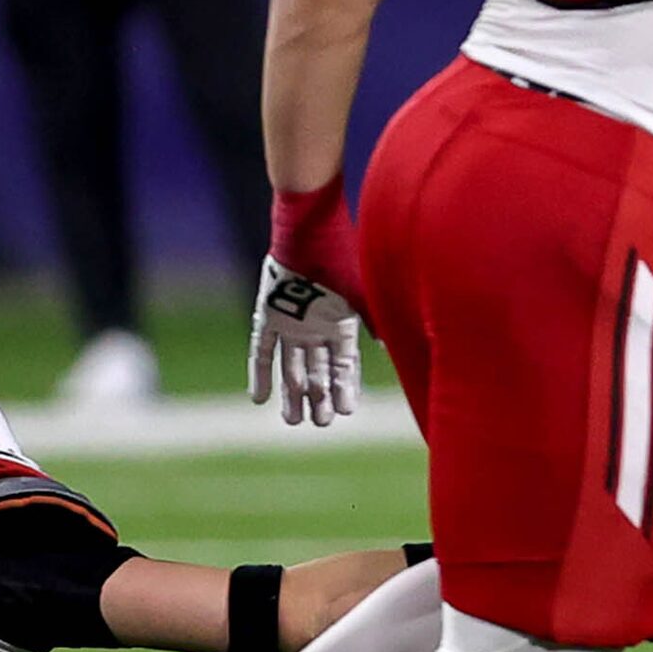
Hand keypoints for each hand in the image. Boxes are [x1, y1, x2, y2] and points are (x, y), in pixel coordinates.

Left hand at [249, 178, 366, 425]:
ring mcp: (292, 324)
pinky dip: (261, 374)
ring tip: (292, 420)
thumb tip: (391, 351)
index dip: (345, 389)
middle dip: (319, 398)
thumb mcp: (362, 293)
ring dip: (292, 393)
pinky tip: (261, 398)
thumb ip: (375, 322)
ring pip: (292, 367)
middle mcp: (317, 328)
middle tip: (319, 423)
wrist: (309, 228)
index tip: (346, 412)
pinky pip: (262, 350)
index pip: (345, 365)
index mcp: (342, 324)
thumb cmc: (341, 257)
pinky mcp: (268, 316)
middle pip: (318, 371)